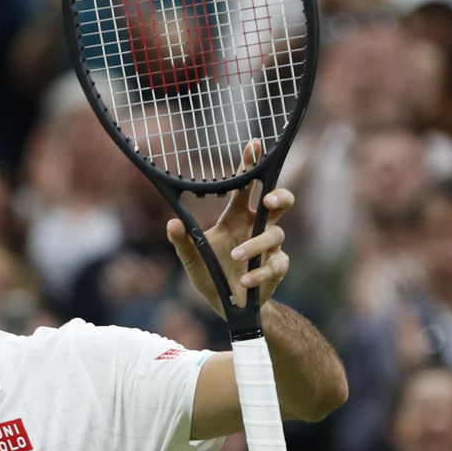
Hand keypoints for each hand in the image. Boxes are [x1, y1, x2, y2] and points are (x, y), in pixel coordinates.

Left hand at [166, 140, 292, 317]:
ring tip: (235, 256)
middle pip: (278, 202)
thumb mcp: (190, 258)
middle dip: (279, 196)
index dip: (251, 166)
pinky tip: (244, 281)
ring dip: (255, 245)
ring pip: (274, 235)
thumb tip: (172, 223)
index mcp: (236, 217)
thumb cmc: (210, 273)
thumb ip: (182, 241)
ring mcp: (269, 247)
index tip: (254, 145)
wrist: (227, 305)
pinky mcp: (275, 268)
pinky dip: (259, 273)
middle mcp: (255, 227)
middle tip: (268, 198)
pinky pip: (275, 265)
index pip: (245, 186)